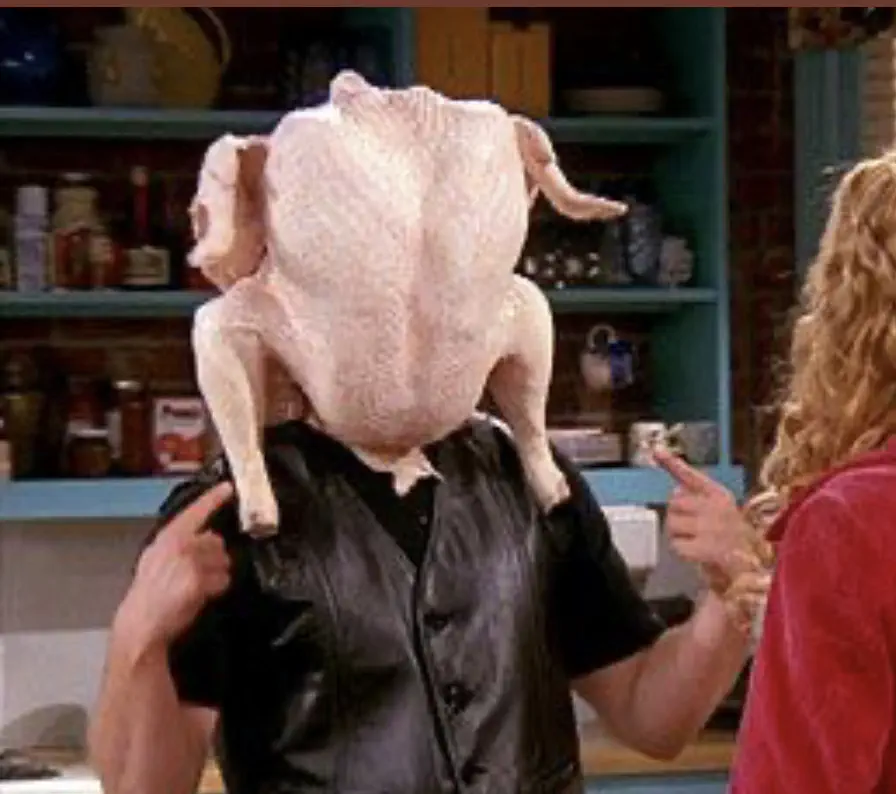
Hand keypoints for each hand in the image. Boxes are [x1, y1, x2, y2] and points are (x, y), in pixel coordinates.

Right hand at [114, 482, 233, 652]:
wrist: (142, 623)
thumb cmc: (148, 594)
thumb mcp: (156, 558)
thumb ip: (178, 544)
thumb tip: (205, 537)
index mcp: (168, 537)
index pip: (195, 512)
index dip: (213, 498)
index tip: (228, 487)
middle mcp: (180, 544)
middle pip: (217, 541)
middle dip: (214, 557)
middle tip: (196, 575)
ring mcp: (190, 561)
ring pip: (224, 561)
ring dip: (217, 574)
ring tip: (195, 587)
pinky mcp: (199, 580)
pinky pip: (223, 580)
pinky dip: (217, 590)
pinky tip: (199, 597)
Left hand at [652, 449, 757, 589]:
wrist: (752, 570)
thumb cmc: (731, 540)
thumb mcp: (718, 513)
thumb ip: (697, 499)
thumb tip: (674, 490)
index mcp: (720, 496)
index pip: (691, 476)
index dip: (672, 463)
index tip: (656, 451)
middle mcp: (717, 507)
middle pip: (673, 504)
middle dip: (676, 517)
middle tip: (693, 530)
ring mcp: (712, 528)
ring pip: (672, 524)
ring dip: (678, 536)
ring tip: (697, 542)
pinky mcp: (707, 548)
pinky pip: (676, 546)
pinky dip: (682, 553)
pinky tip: (697, 555)